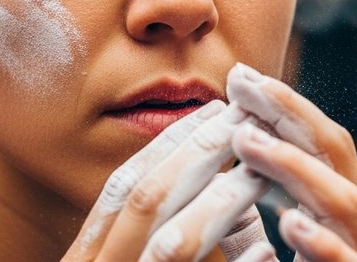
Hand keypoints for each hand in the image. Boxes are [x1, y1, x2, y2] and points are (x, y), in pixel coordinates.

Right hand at [62, 99, 276, 261]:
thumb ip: (169, 229)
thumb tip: (219, 174)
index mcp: (88, 259)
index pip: (125, 187)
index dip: (169, 144)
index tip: (215, 110)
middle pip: (148, 201)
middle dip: (201, 154)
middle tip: (249, 119)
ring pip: (175, 244)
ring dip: (224, 203)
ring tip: (263, 174)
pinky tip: (269, 251)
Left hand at [227, 63, 356, 261]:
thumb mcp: (277, 257)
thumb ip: (248, 230)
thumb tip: (212, 185)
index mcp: (342, 217)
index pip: (318, 147)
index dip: (282, 108)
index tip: (240, 79)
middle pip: (334, 155)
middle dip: (289, 113)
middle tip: (241, 84)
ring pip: (343, 201)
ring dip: (294, 165)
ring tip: (245, 140)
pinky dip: (324, 244)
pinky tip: (289, 223)